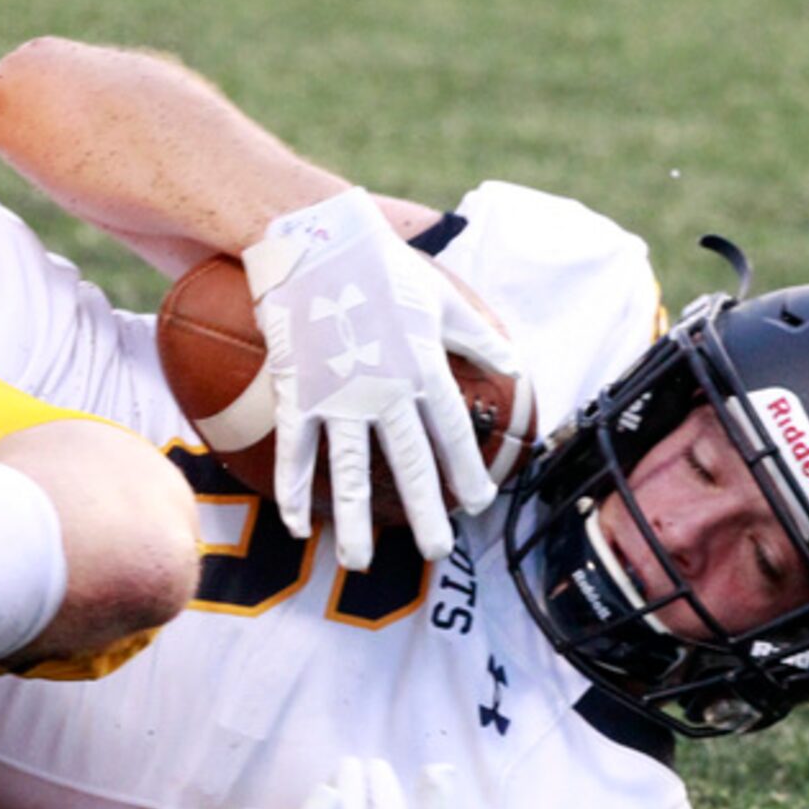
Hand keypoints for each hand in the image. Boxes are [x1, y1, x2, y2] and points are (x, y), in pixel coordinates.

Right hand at [240, 188, 518, 568]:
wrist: (314, 245)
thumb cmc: (382, 267)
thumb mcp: (443, 298)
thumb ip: (478, 337)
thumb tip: (515, 363)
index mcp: (424, 368)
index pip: (453, 432)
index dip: (468, 471)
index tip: (479, 502)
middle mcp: (385, 389)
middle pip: (409, 464)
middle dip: (425, 512)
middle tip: (436, 551)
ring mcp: (338, 396)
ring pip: (350, 471)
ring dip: (354, 521)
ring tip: (359, 562)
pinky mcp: (299, 394)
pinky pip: (296, 452)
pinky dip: (293, 490)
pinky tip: (298, 525)